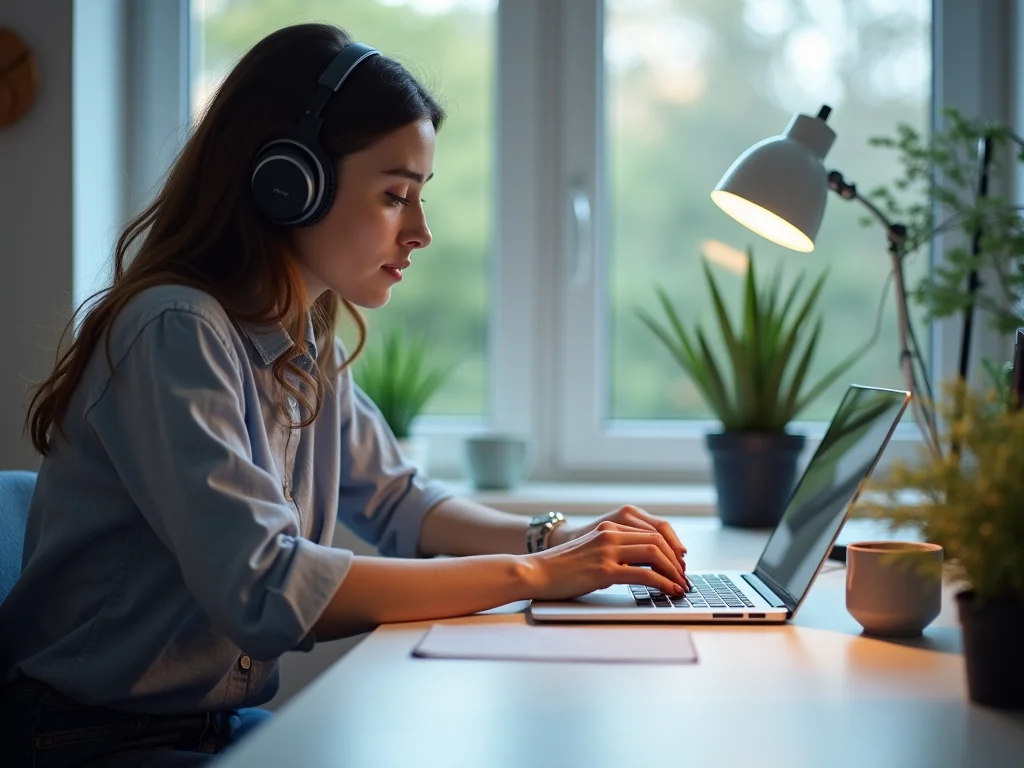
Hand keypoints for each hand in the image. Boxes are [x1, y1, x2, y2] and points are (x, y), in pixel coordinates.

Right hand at [524, 520, 688, 601]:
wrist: (535, 572)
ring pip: (655, 554)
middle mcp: (610, 534)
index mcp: (609, 528)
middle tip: (684, 577)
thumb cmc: (560, 569)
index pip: (652, 532)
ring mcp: (607, 551)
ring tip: (680, 586)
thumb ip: (614, 553)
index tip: (679, 565)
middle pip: (658, 540)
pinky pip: (643, 575)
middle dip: (677, 560)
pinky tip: (669, 591)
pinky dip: (662, 583)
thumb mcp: (591, 552)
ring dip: (673, 571)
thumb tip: (640, 569)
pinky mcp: (604, 570)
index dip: (672, 548)